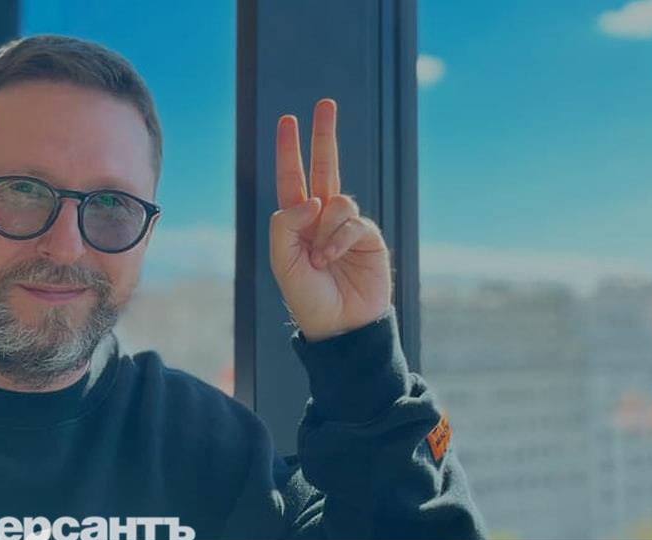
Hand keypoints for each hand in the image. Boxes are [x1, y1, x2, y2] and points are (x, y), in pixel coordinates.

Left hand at [271, 99, 392, 340]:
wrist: (340, 324)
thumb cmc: (307, 297)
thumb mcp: (283, 261)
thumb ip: (286, 224)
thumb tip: (312, 198)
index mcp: (297, 222)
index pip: (292, 178)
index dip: (289, 150)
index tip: (288, 121)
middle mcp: (321, 218)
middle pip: (323, 167)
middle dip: (323, 135)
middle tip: (325, 103)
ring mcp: (346, 226)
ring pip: (337, 200)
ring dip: (325, 230)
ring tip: (320, 260)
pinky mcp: (368, 236)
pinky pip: (352, 220)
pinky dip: (339, 239)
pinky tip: (332, 259)